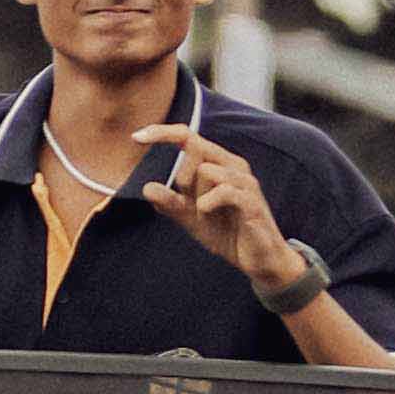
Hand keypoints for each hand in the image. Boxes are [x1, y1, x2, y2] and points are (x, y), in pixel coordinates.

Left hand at [142, 130, 301, 297]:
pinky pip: (222, 191)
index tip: (136, 137)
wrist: (259, 261)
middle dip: (183, 178)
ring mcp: (244, 181)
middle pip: (195, 148)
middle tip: (193, 205)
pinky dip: (208, 204)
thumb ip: (170, 204)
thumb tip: (147, 188)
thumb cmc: (228, 234)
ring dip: (198, 197)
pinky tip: (207, 215)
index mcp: (219, 164)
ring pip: (207, 171)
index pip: (188, 136)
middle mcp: (233, 165)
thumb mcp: (191, 219)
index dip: (162, 132)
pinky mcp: (250, 201)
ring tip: (207, 216)